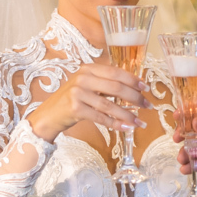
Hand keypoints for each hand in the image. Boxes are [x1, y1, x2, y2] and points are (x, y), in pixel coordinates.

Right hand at [28, 63, 151, 142]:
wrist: (49, 115)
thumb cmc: (71, 100)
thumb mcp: (86, 86)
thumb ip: (105, 83)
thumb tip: (133, 88)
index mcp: (88, 69)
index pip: (115, 72)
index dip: (133, 80)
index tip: (146, 88)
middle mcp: (82, 78)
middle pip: (116, 87)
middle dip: (135, 97)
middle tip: (147, 105)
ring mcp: (78, 93)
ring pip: (110, 105)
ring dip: (128, 114)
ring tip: (140, 122)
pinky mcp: (75, 109)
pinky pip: (101, 117)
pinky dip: (116, 124)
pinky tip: (126, 127)